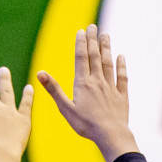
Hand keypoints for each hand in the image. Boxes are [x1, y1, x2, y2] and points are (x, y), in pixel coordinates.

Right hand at [36, 26, 138, 161]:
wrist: (110, 134)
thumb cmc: (86, 125)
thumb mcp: (65, 108)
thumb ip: (53, 89)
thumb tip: (39, 73)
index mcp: (83, 84)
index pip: (81, 58)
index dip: (81, 44)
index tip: (81, 31)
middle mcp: (97, 81)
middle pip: (95, 57)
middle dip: (93, 40)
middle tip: (93, 27)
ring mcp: (111, 87)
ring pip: (108, 63)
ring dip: (106, 48)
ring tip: (106, 35)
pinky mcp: (121, 95)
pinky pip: (121, 77)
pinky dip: (121, 66)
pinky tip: (121, 57)